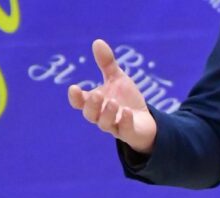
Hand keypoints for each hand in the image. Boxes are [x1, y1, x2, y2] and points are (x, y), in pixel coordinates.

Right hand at [67, 39, 156, 153]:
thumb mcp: (117, 79)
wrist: (145, 120)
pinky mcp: (128, 133)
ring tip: (113, 102)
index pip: (79, 103)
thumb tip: (97, 41)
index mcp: (95, 103)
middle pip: (90, 115)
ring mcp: (115, 126)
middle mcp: (102, 116)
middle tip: (97, 94)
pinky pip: (124, 130)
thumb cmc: (126, 99)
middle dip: (92, 105)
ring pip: (105, 124)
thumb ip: (107, 63)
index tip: (74, 88)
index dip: (75, 97)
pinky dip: (125, 121)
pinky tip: (128, 112)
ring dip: (108, 113)